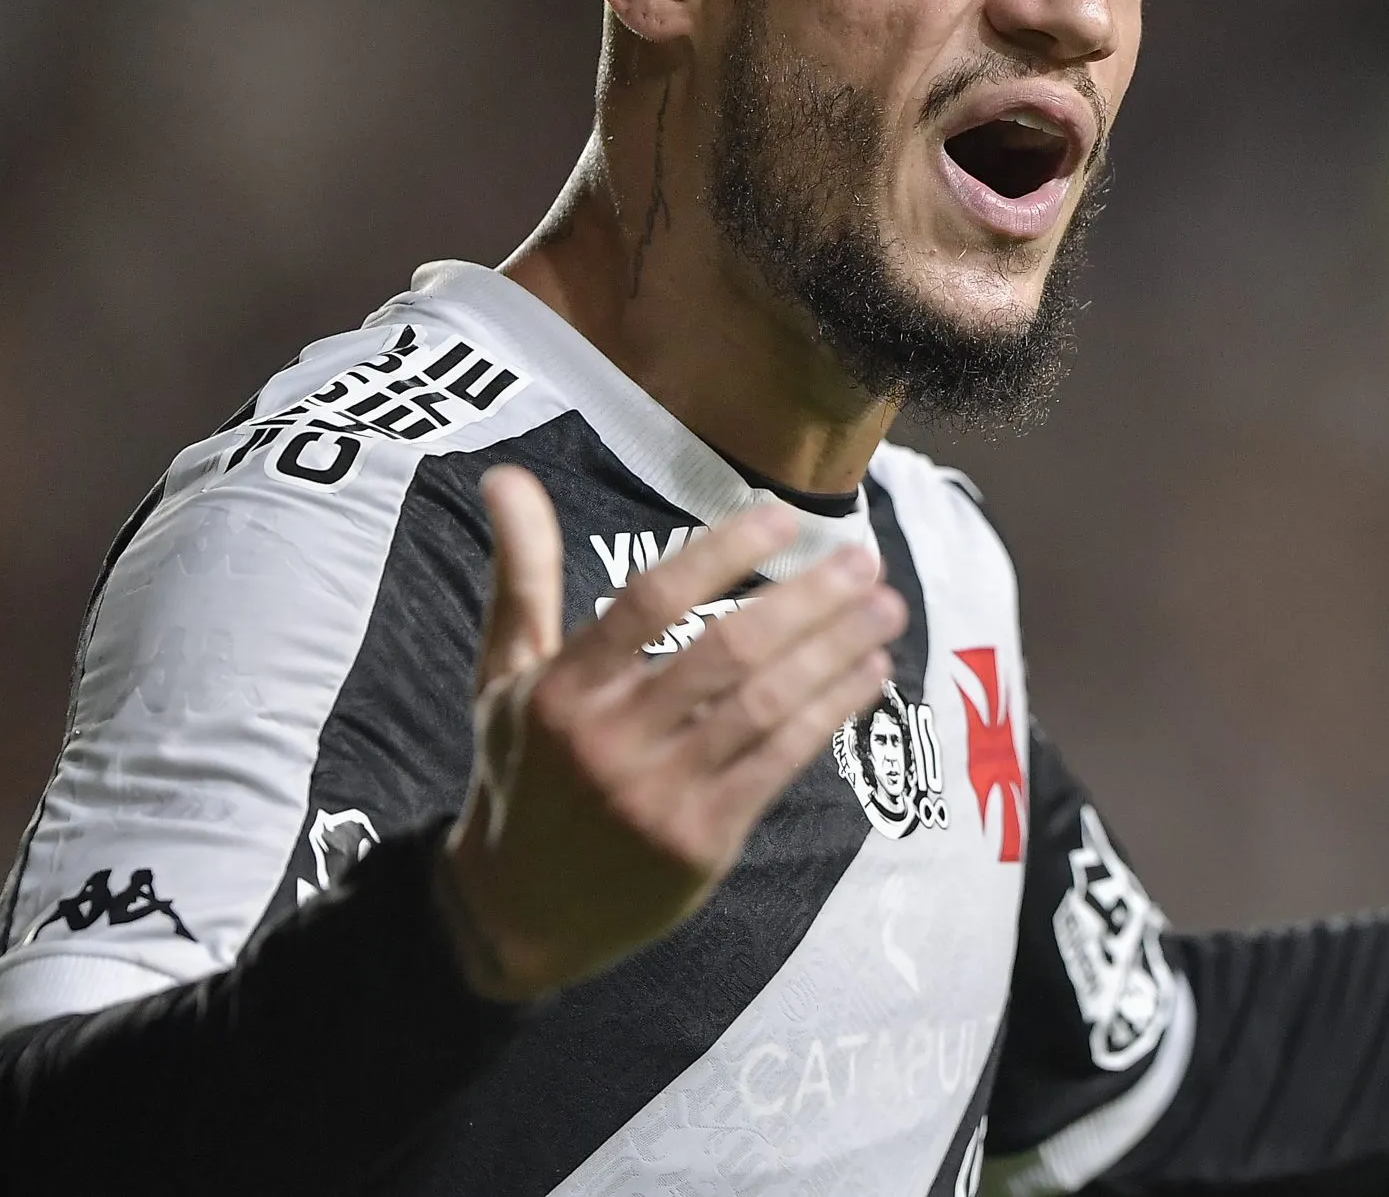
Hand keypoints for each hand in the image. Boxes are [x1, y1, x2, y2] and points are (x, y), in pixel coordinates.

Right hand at [437, 467, 903, 1000]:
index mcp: (562, 691)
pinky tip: (867, 675)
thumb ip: (522, 576)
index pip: (650, 601)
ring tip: (885, 610)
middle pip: (726, 650)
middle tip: (863, 561)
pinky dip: (830, 713)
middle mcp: (608, 740)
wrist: (510, 915)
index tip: (786, 517)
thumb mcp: (504, 676)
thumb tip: (506, 472)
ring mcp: (657, 795)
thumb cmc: (521, 774)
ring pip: (764, 705)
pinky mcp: (700, 841)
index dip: (722, 552)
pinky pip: (780, 762)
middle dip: (806, 599)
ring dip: (835, 651)